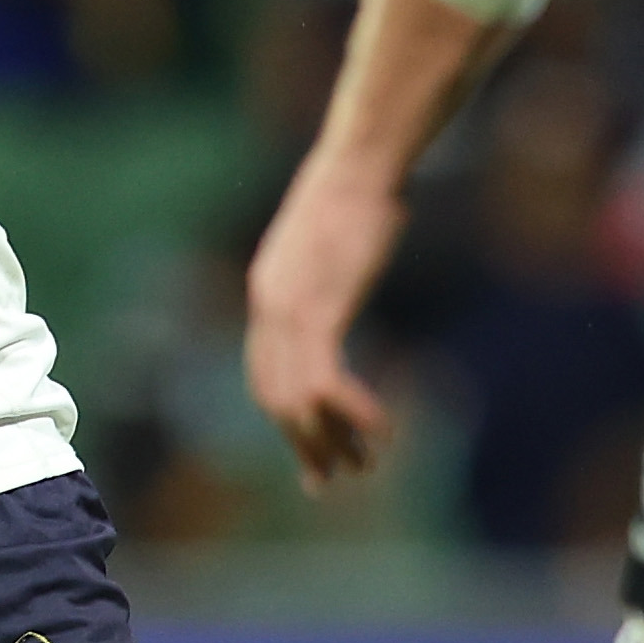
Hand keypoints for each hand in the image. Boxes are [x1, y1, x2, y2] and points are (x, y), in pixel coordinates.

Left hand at [244, 156, 400, 491]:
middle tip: (334, 479)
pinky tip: (380, 429)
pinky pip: (323, 378)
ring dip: (330, 438)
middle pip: (274, 396)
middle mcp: (268, 305)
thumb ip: (324, 277)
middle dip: (305, 443)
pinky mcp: (318, 309)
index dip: (285, 420)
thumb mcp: (330, 246)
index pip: (263, 376)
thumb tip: (338, 281)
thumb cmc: (357, 197)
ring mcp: (288, 309)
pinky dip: (350, 411)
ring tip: (362, 465)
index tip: (309, 452)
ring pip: (296, 398)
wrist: (359, 163)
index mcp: (267, 293)